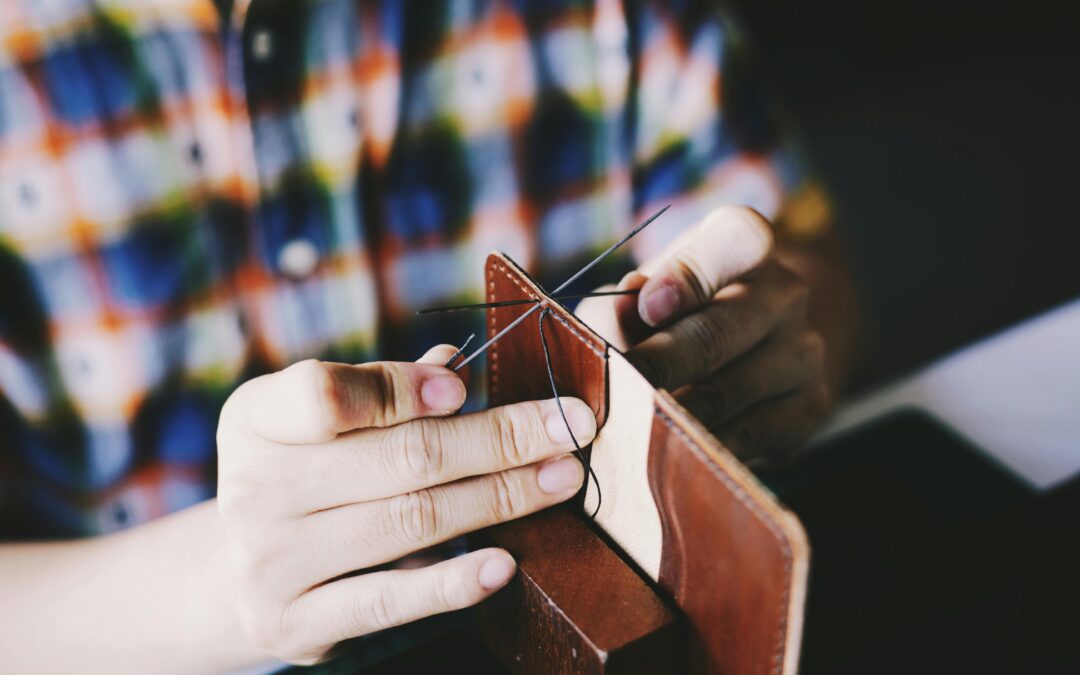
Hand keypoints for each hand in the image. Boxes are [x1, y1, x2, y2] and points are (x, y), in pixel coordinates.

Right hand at [215, 347, 594, 663]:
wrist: (239, 578)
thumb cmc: (305, 477)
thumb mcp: (324, 424)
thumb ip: (385, 392)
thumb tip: (457, 365)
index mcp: (258, 418)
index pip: (326, 394)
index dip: (402, 389)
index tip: (466, 389)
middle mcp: (255, 488)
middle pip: (399, 457)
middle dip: (497, 439)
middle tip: (569, 428)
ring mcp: (271, 561)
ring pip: (410, 521)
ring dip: (501, 497)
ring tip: (561, 479)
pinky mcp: (296, 622)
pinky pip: (388, 601)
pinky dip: (453, 583)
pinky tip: (505, 562)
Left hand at [577, 206, 829, 462]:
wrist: (749, 347)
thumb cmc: (674, 310)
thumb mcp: (642, 291)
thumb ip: (621, 304)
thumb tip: (615, 324)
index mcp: (744, 243)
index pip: (736, 240)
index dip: (689, 275)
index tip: (648, 307)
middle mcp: (786, 292)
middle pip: (718, 332)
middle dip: (659, 366)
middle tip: (618, 390)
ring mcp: (804, 351)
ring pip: (728, 393)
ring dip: (673, 414)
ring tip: (632, 424)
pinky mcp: (810, 406)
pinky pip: (747, 437)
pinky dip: (701, 447)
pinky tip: (671, 448)